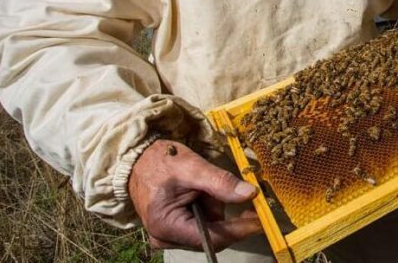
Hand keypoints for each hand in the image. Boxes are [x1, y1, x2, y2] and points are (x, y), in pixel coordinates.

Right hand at [129, 139, 261, 250]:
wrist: (136, 159)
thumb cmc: (159, 161)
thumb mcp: (192, 167)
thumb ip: (221, 182)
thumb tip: (251, 194)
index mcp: (167, 226)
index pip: (212, 238)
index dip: (240, 229)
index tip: (261, 220)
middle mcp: (166, 238)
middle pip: (212, 235)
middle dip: (225, 213)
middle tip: (240, 192)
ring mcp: (169, 235)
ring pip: (209, 228)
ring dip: (215, 207)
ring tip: (202, 185)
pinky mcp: (174, 229)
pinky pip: (202, 222)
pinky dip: (208, 206)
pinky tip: (200, 192)